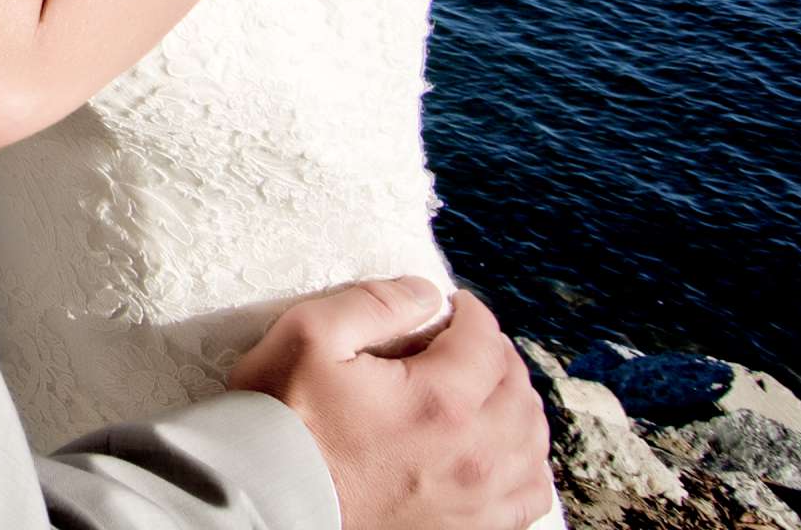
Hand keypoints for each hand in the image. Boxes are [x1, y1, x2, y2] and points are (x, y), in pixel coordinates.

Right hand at [229, 278, 554, 529]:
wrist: (267, 499)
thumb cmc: (282, 420)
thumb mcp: (310, 335)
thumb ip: (374, 303)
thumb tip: (427, 294)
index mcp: (440, 400)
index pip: (485, 340)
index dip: (471, 313)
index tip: (454, 307)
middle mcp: (473, 453)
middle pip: (517, 389)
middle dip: (498, 355)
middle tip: (471, 342)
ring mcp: (476, 499)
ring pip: (532, 443)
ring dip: (519, 406)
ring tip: (491, 389)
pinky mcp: (466, 528)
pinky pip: (529, 496)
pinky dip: (527, 465)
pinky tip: (505, 450)